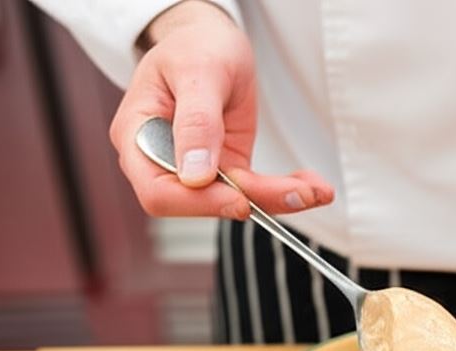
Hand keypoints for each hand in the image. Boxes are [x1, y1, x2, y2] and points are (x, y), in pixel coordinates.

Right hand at [109, 1, 332, 218]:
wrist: (211, 42)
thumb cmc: (195, 47)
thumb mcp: (199, 72)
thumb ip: (196, 121)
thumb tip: (195, 174)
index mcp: (137, 135)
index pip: (158, 191)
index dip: (197, 203)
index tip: (239, 199)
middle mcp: (162, 160)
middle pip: (200, 203)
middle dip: (252, 201)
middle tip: (300, 194)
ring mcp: (195, 167)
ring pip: (234, 200)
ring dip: (279, 199)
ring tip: (318, 190)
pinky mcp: (225, 167)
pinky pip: (253, 189)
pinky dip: (284, 189)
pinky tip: (313, 186)